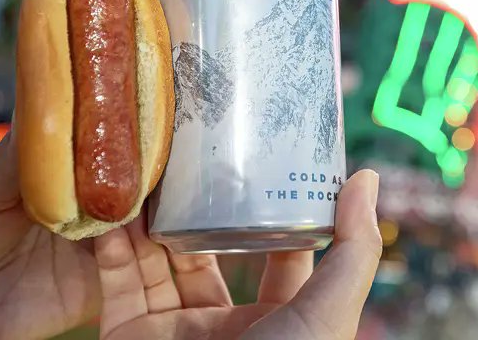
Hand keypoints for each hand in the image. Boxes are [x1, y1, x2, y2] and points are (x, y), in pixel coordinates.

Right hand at [96, 170, 380, 339]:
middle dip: (195, 206)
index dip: (268, 207)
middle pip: (208, 249)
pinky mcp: (129, 338)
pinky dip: (111, 250)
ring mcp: (175, 332)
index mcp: (278, 321)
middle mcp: (225, 324)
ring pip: (158, 262)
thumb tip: (366, 178)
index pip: (276, 251)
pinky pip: (118, 286)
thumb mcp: (327, 315)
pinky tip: (113, 214)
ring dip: (148, 220)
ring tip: (144, 175)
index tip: (259, 158)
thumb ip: (352, 251)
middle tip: (187, 157)